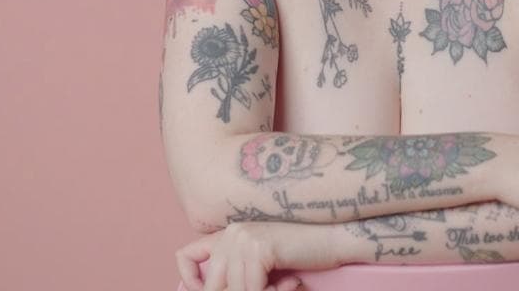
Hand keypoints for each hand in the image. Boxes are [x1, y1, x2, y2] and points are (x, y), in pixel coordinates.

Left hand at [176, 222, 332, 290]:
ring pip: (235, 290)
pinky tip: (290, 284)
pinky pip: (252, 289)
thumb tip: (214, 290)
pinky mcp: (259, 248)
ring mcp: (243, 239)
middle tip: (269, 290)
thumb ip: (237, 271)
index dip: (192, 283)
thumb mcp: (260, 262)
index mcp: (227, 233)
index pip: (185, 256)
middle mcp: (231, 233)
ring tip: (284, 287)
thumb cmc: (301, 253)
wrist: (334, 239)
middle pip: (212, 284)